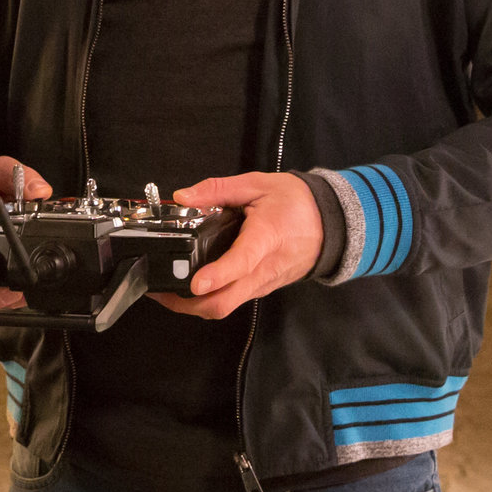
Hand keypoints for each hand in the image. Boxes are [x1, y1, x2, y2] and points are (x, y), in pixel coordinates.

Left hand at [150, 173, 321, 319]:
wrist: (332, 223)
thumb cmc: (297, 202)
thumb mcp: (257, 184)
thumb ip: (218, 189)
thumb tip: (183, 196)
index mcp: (266, 237)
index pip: (242, 262)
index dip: (218, 275)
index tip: (196, 283)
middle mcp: (264, 269)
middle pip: (226, 301)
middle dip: (189, 304)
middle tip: (159, 290)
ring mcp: (263, 284)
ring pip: (227, 307)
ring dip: (195, 306)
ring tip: (167, 289)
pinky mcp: (262, 289)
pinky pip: (234, 301)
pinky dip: (210, 300)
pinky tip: (192, 287)